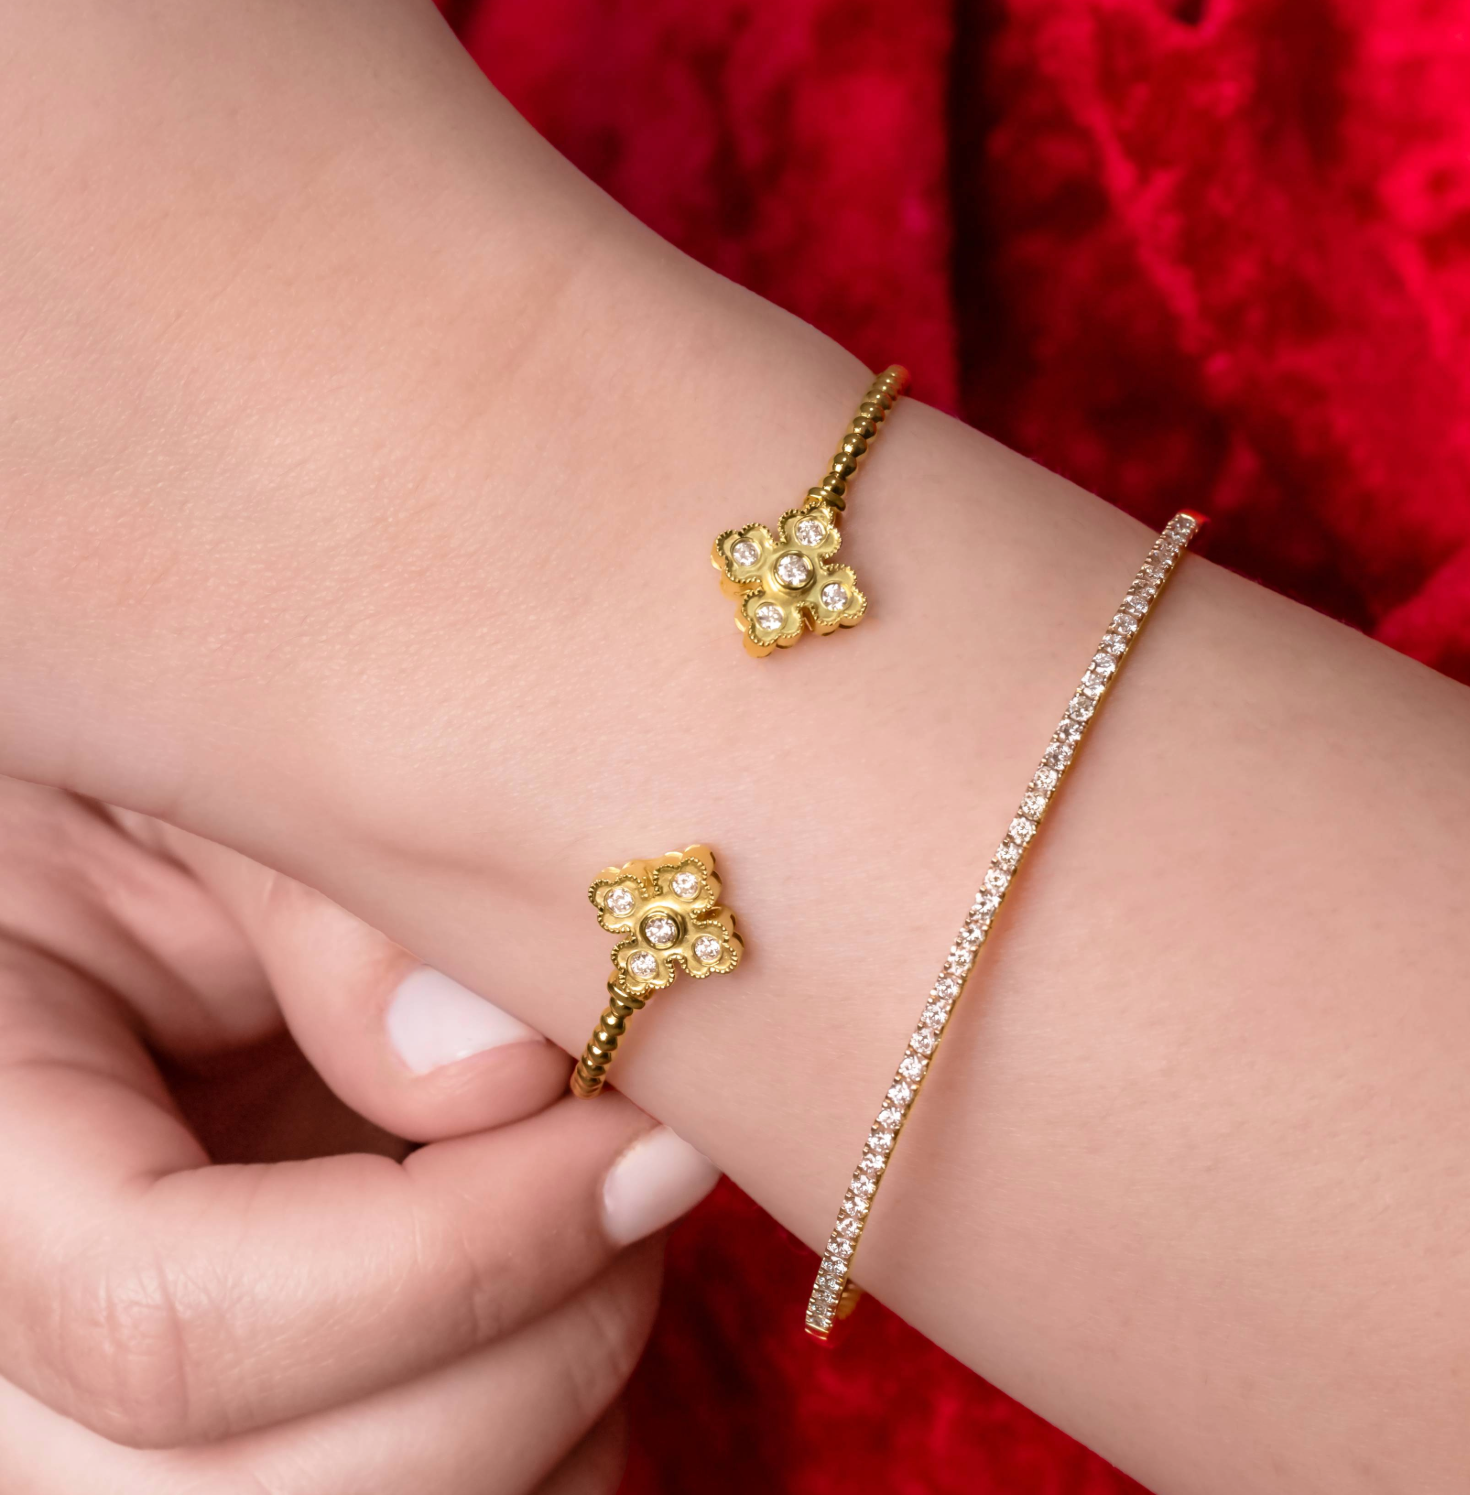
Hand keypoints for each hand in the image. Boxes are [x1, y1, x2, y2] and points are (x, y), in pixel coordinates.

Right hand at [0, 778, 718, 1492]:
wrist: (160, 879)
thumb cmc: (172, 803)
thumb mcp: (219, 800)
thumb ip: (327, 913)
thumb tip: (502, 1074)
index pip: (169, 1317)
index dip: (450, 1261)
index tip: (641, 1142)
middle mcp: (7, 1348)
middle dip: (522, 1353)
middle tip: (645, 1163)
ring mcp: (113, 1418)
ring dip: (548, 1410)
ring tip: (609, 1210)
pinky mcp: (239, 1435)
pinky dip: (550, 1446)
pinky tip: (572, 1285)